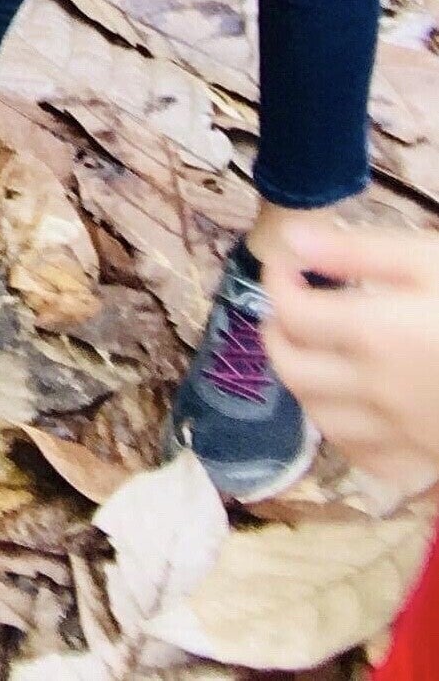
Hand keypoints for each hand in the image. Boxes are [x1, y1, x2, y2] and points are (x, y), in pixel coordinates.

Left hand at [264, 220, 438, 491]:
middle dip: (278, 333)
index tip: (288, 262)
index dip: (276, 281)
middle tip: (290, 307)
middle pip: (292, 368)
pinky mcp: (433, 458)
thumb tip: (294, 241)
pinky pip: (368, 459)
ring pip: (321, 418)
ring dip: (306, 383)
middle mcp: (378, 389)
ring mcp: (405, 431)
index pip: (291, 311)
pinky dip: (347, 435)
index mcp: (374, 333)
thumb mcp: (433, 260)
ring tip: (316, 353)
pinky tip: (356, 410)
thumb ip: (359, 252)